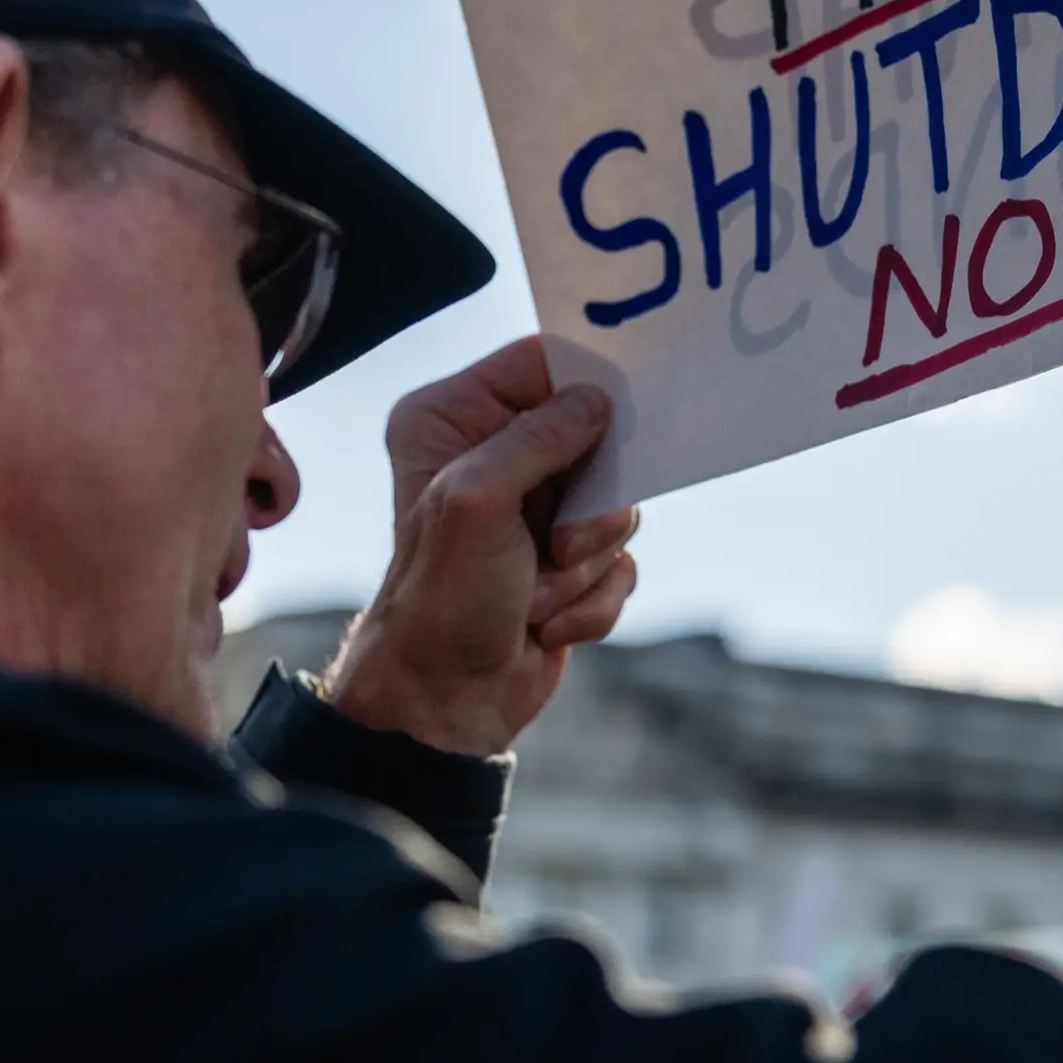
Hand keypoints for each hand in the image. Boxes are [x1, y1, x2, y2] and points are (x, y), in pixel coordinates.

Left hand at [323, 337, 640, 758]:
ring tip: (537, 593)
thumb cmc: (442, 600)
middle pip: (597, 438)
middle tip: (558, 543)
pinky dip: (593, 597)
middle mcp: (495, 455)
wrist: (445, 700)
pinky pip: (620, 560)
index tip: (617, 416)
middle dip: (589, 507)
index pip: (541, 363)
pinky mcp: (568, 561)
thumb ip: (538, 438)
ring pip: (616, 507)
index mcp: (453, 420)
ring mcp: (536, 510)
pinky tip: (547, 622)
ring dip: (586, 562)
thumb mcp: (478, 500)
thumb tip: (599, 402)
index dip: (587, 386)